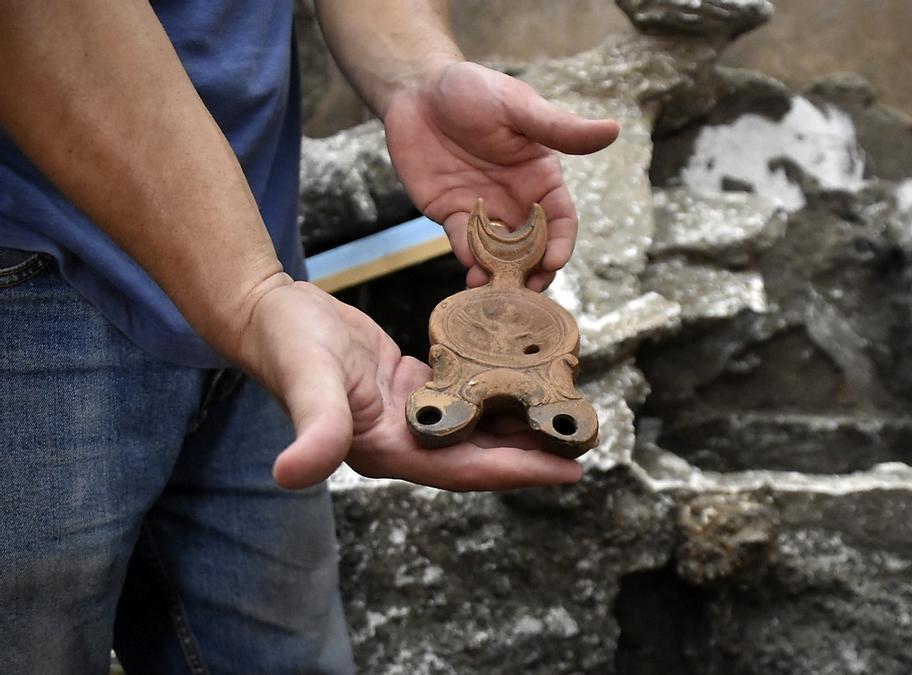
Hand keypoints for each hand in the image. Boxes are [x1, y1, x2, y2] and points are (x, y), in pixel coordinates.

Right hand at [238, 279, 582, 489]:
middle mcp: (403, 441)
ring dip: (519, 425)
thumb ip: (313, 426)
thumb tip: (294, 474)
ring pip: (476, 428)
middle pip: (481, 455)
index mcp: (386, 450)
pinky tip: (523, 384)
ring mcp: (408, 417)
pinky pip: (464, 398)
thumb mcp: (307, 380)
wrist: (267, 313)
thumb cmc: (286, 343)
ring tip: (566, 416)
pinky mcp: (410, 389)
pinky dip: (495, 395)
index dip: (516, 471)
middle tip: (584, 441)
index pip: (463, 470)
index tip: (566, 470)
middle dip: (532, 452)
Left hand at [382, 61, 618, 290]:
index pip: (561, 221)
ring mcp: (484, 211)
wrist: (417, 90)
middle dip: (533, 273)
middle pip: (533, 248)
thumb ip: (560, 129)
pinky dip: (469, 259)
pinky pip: (465, 245)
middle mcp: (517, 200)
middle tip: (525, 292)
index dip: (561, 243)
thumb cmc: (474, 90)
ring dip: (500, 275)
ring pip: (500, 255)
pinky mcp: (451, 215)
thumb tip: (613, 130)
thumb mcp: (519, 107)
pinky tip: (469, 267)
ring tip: (493, 289)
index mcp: (541, 178)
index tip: (553, 261)